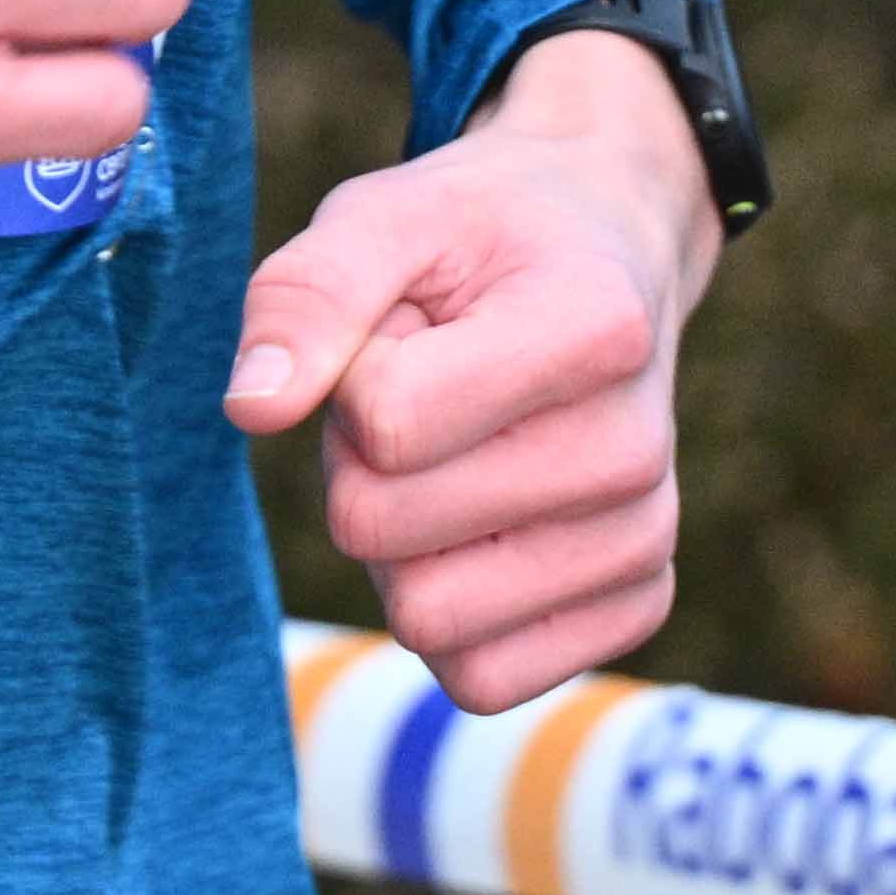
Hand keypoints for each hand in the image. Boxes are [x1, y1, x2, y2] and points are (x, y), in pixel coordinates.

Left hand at [231, 29, 723, 706]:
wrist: (605, 251)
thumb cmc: (477, 237)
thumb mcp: (383, 215)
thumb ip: (308, 295)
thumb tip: (251, 408)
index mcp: (594, 328)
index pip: (388, 424)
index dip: (350, 377)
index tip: (400, 330)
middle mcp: (637, 447)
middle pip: (386, 531)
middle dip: (359, 464)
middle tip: (414, 391)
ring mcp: (644, 536)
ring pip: (427, 619)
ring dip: (396, 543)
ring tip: (445, 452)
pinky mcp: (637, 605)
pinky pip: (483, 679)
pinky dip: (447, 615)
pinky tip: (477, 524)